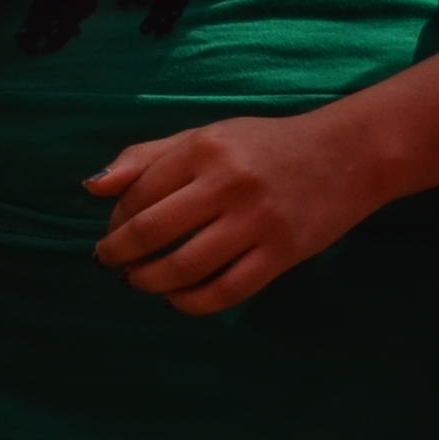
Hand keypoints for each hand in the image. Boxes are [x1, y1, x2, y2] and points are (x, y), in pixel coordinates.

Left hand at [86, 112, 378, 315]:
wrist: (347, 155)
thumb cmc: (266, 146)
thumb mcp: (207, 137)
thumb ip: (147, 157)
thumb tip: (91, 188)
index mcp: (205, 147)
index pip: (139, 191)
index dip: (115, 219)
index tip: (113, 231)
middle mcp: (229, 182)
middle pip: (152, 231)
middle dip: (120, 254)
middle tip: (112, 263)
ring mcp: (257, 221)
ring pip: (184, 266)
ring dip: (149, 281)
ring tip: (140, 281)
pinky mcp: (281, 254)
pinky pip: (225, 291)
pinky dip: (192, 302)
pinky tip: (178, 298)